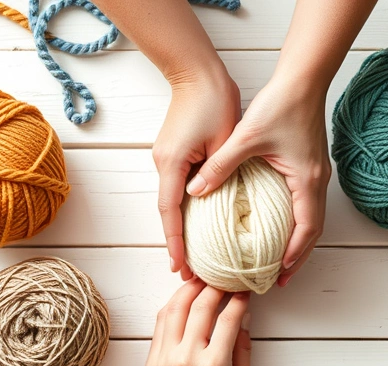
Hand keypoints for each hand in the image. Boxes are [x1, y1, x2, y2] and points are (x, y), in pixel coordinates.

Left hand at [145, 279, 252, 365]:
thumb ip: (243, 348)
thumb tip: (241, 316)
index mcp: (214, 365)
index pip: (227, 317)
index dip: (238, 299)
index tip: (244, 290)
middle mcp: (186, 359)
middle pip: (199, 306)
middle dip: (213, 286)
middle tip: (223, 277)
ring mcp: (165, 360)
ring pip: (172, 310)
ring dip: (187, 290)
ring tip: (200, 281)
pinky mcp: (152, 364)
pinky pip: (160, 327)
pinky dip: (172, 309)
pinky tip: (183, 302)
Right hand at [153, 66, 241, 279]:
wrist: (196, 71)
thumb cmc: (213, 101)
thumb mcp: (223, 140)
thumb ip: (218, 171)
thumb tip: (208, 201)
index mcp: (173, 164)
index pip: (170, 213)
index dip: (175, 243)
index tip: (179, 268)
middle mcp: (163, 164)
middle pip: (167, 211)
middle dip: (176, 242)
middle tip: (188, 273)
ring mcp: (165, 158)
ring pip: (172, 200)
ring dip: (180, 226)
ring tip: (194, 254)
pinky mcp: (173, 153)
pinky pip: (177, 187)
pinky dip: (185, 209)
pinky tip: (198, 222)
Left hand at [185, 74, 330, 286]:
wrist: (303, 78)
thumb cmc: (280, 104)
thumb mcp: (246, 137)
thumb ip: (220, 165)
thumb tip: (195, 191)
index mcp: (306, 179)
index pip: (305, 229)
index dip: (293, 254)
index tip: (278, 273)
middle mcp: (317, 180)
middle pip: (313, 231)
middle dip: (298, 257)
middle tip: (280, 278)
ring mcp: (318, 173)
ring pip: (313, 219)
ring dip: (299, 242)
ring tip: (282, 261)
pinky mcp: (312, 165)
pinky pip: (309, 204)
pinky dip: (299, 223)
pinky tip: (282, 227)